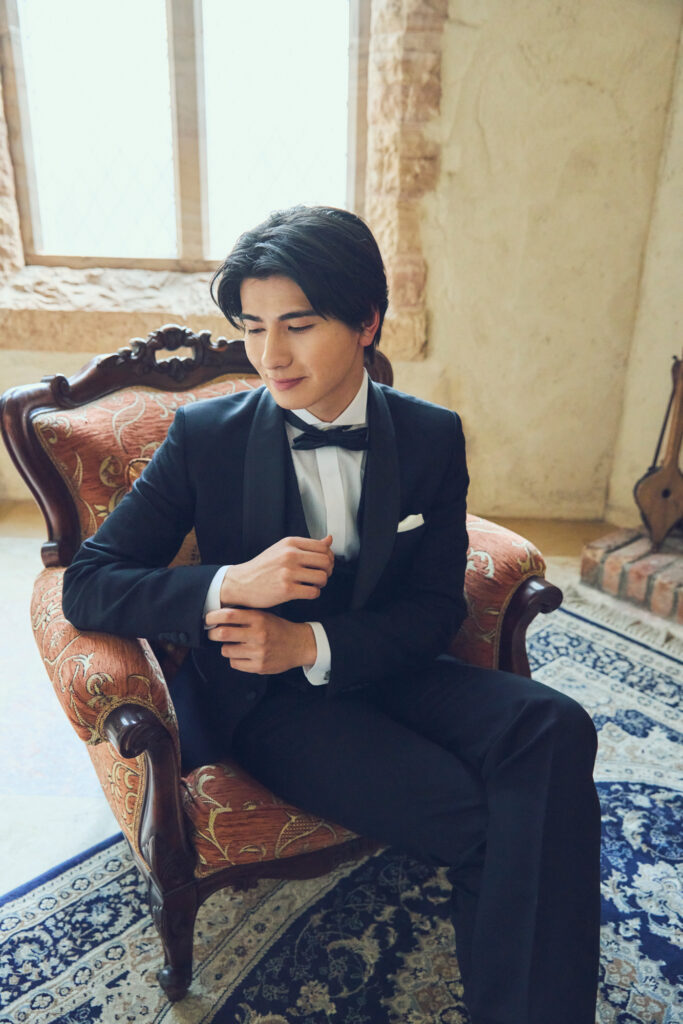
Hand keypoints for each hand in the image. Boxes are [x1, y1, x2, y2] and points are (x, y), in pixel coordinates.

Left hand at [205, 608, 316, 673]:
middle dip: (213, 634)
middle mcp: (258, 634)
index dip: (213, 616)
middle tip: (213, 633)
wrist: (299, 645)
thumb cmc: (278, 628)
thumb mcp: (264, 615)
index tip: (207, 618)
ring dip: (226, 647)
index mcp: (259, 618)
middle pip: (223, 634)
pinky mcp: (259, 666)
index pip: (229, 615)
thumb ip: (244, 615)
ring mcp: (259, 652)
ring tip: (235, 644)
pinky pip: (235, 663)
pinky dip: (235, 659)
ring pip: (226, 650)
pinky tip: (244, 654)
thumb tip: (217, 616)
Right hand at [219, 535, 333, 607]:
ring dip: (321, 584)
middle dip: (327, 571)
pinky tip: (305, 592)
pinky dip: (314, 593)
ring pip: (322, 577)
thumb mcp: (282, 549)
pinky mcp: (287, 589)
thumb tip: (329, 539)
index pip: (323, 547)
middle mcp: (290, 555)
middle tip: (319, 576)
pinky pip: (313, 592)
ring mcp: (288, 572)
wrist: (241, 583)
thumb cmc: (263, 567)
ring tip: (312, 584)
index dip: (328, 557)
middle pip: (325, 562)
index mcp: (290, 543)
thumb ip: (306, 546)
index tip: (323, 564)